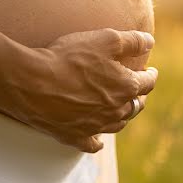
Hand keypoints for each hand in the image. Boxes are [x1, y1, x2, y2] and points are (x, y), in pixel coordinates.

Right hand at [5, 29, 157, 152]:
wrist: (32, 83)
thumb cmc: (68, 58)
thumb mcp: (104, 39)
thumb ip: (132, 40)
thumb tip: (150, 41)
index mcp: (126, 87)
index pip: (147, 82)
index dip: (150, 75)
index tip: (150, 70)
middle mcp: (115, 110)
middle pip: (135, 106)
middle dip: (139, 96)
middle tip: (138, 90)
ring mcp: (95, 126)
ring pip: (118, 124)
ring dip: (123, 116)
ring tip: (122, 109)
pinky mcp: (75, 136)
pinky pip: (92, 143)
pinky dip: (97, 141)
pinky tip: (98, 139)